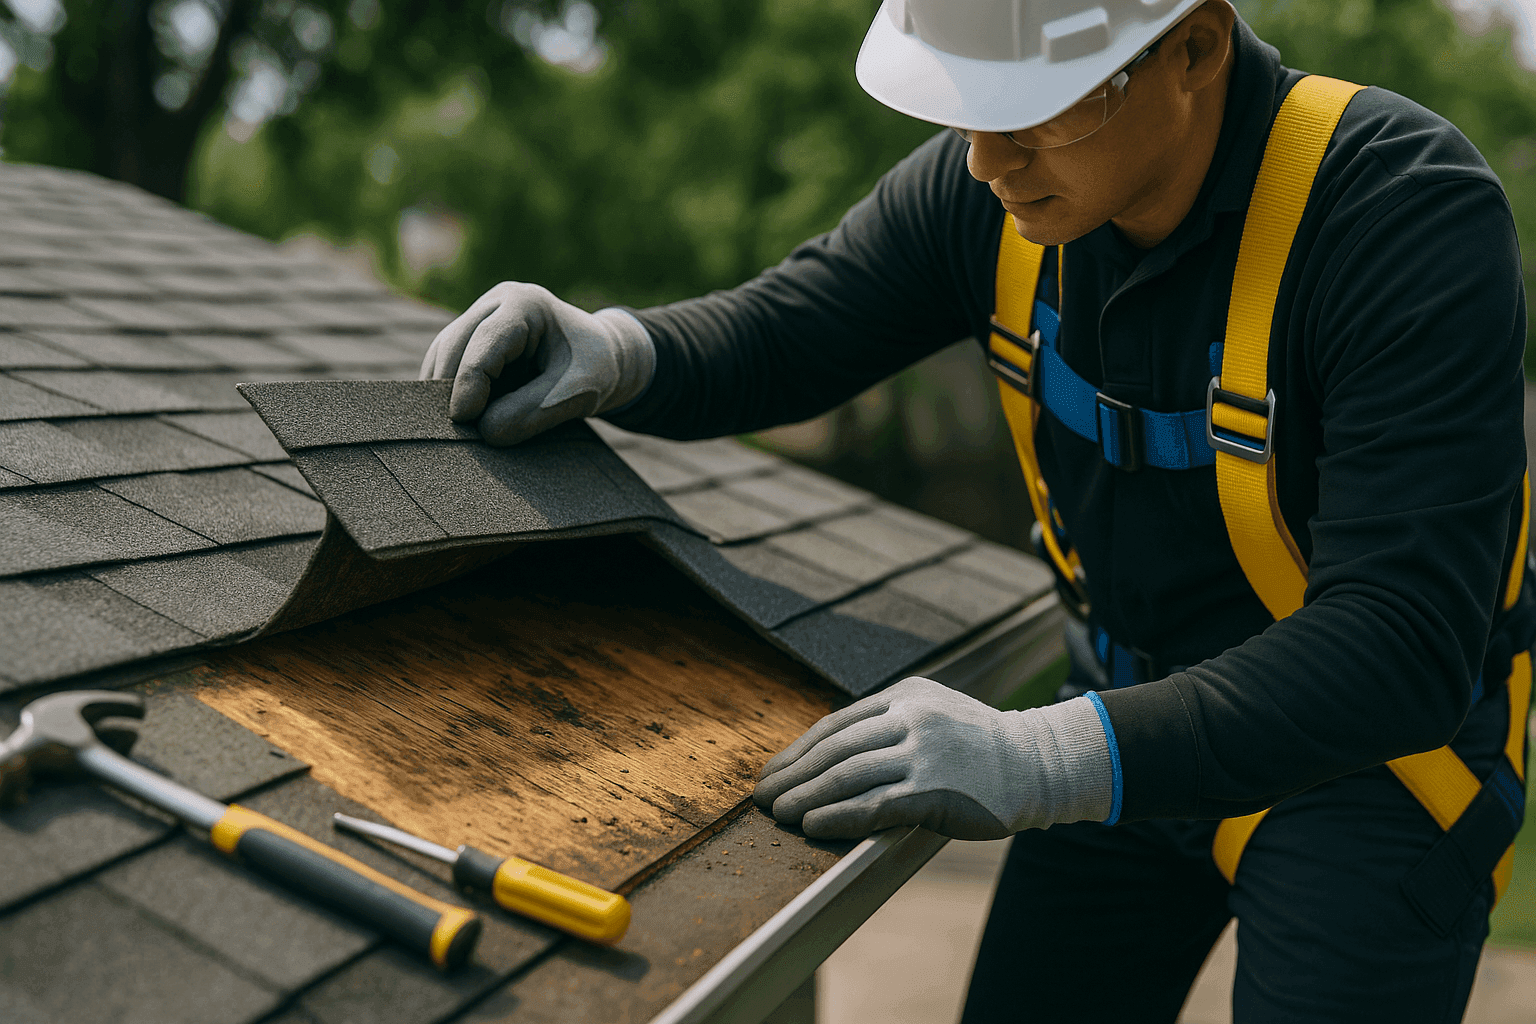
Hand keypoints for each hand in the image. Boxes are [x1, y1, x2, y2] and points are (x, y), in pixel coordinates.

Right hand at [420, 282, 654, 445]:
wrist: (603, 358)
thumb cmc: (594, 370)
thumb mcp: (576, 393)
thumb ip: (532, 411)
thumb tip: (485, 431)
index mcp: (526, 304)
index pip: (485, 342)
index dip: (469, 381)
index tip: (464, 418)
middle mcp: (497, 303)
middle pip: (455, 343)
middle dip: (447, 386)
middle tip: (449, 430)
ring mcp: (482, 317)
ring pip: (444, 353)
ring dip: (443, 390)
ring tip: (450, 428)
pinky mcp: (475, 339)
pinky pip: (450, 364)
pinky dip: (451, 391)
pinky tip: (458, 418)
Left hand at [752, 677, 1111, 840]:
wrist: (1040, 763)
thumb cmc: (982, 746)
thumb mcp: (935, 712)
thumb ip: (889, 723)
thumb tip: (831, 753)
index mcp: (906, 694)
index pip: (836, 724)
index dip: (798, 750)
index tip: (775, 771)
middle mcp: (911, 718)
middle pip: (834, 749)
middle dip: (792, 774)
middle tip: (764, 795)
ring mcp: (923, 754)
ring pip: (847, 776)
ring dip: (805, 797)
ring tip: (779, 813)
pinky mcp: (934, 790)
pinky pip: (873, 805)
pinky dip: (837, 816)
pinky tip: (814, 826)